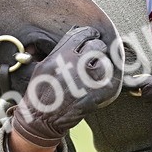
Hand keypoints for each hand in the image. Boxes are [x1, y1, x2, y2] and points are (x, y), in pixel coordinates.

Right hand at [9, 26, 122, 147]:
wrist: (42, 117)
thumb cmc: (40, 91)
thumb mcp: (44, 64)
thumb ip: (61, 49)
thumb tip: (75, 34)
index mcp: (62, 55)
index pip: (83, 34)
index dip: (89, 34)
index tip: (91, 36)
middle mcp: (77, 65)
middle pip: (97, 46)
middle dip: (97, 48)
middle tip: (94, 54)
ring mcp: (89, 80)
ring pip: (106, 62)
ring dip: (102, 64)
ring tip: (94, 71)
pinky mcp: (98, 94)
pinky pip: (110, 79)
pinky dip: (107, 80)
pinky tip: (98, 82)